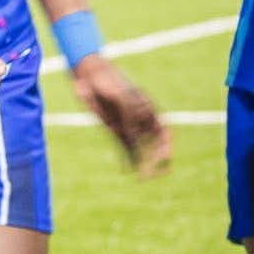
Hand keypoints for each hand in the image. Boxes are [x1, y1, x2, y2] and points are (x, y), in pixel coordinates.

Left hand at [70, 55, 171, 176]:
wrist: (90, 76)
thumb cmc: (105, 81)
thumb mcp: (117, 95)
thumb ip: (127, 113)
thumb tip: (132, 135)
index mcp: (147, 107)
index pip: (162, 130)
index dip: (164, 146)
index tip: (159, 156)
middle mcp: (140, 118)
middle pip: (159, 141)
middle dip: (161, 157)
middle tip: (161, 171)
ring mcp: (128, 124)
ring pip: (142, 147)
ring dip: (145, 162)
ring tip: (144, 177)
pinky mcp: (115, 130)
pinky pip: (124, 148)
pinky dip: (127, 160)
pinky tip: (126, 171)